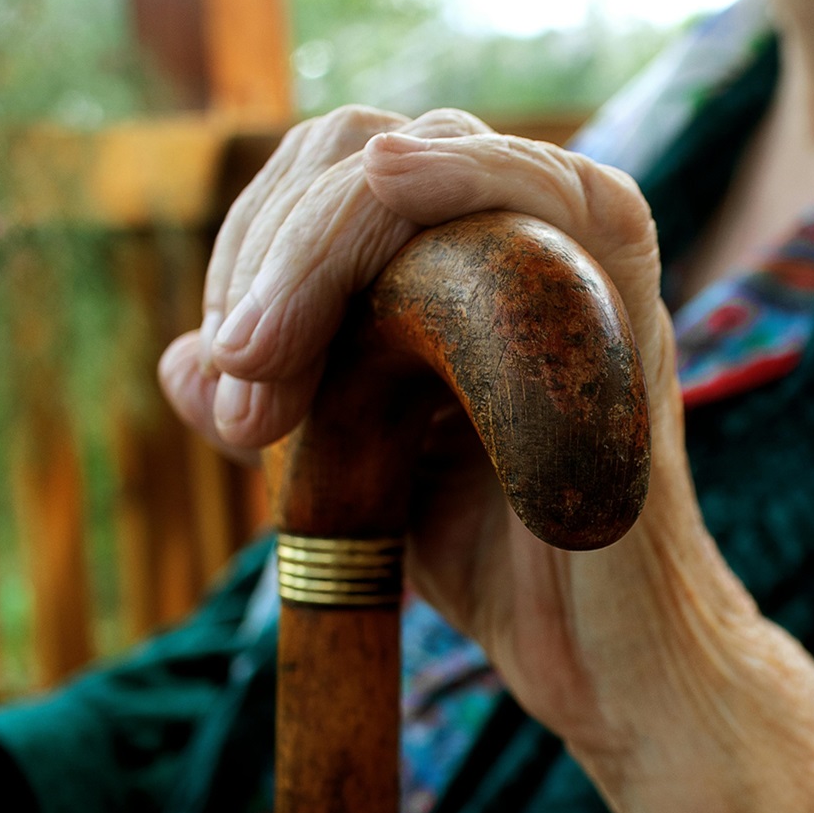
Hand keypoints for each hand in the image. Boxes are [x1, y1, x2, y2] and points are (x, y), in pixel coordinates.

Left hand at [160, 108, 813, 812]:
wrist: (605, 661)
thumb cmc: (495, 562)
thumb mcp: (355, 465)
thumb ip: (284, 401)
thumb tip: (184, 360)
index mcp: (456, 258)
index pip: (321, 178)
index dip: (247, 256)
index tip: (222, 395)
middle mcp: (521, 234)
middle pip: (352, 151)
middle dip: (266, 257)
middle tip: (237, 392)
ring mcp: (582, 255)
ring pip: (415, 160)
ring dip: (315, 244)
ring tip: (263, 361)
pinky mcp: (629, 300)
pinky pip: (548, 189)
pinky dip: (454, 175)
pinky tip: (386, 187)